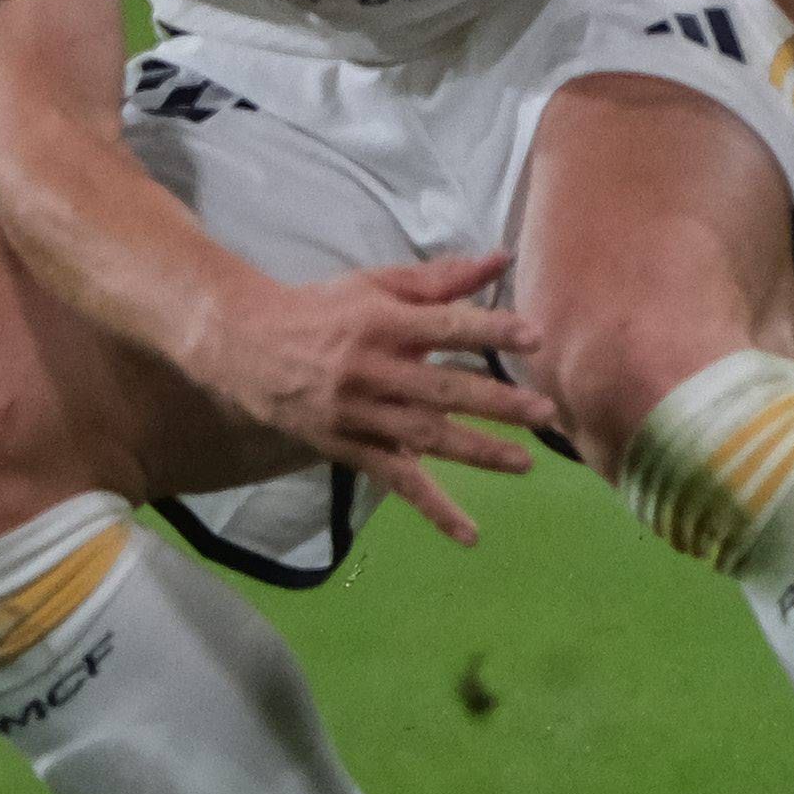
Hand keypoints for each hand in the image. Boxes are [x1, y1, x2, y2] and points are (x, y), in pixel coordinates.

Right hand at [190, 253, 550, 545]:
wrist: (248, 347)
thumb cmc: (323, 310)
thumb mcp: (376, 284)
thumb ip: (440, 279)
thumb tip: (501, 260)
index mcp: (382, 323)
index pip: (445, 326)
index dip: (489, 329)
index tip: (534, 336)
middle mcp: (372, 371)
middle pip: (442, 389)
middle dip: (497, 402)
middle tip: (545, 412)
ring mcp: (360, 415)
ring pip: (425, 437)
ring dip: (477, 452)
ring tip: (525, 462)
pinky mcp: (349, 449)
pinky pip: (396, 482)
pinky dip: (434, 509)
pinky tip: (469, 533)